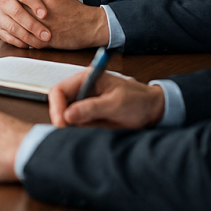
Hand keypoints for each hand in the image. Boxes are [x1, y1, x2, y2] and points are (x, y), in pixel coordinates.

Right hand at [0, 0, 50, 47]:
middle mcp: (4, 1)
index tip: (45, 14)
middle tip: (47, 35)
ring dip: (28, 36)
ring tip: (42, 43)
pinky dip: (20, 42)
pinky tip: (32, 45)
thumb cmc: (35, 2)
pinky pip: (8, 38)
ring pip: (12, 27)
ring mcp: (0, 15)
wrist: (19, 8)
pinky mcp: (0, 29)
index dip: (34, 4)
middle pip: (17, 12)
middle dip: (33, 25)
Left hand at [0, 0, 106, 49]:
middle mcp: (40, 10)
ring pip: (21, 28)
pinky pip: (29, 41)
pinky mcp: (45, 40)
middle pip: (19, 13)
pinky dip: (26, 41)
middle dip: (18, 18)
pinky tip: (27, 41)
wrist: (90, 26)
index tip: (23, 9)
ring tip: (21, 31)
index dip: (22, 6)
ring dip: (19, 30)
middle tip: (18, 21)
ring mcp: (42, 26)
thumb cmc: (77, 11)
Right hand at [48, 70, 164, 129]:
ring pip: (66, 116)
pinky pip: (77, 124)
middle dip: (62, 118)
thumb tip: (68, 114)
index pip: (59, 90)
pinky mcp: (89, 114)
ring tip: (91, 129)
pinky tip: (93, 131)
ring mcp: (85, 102)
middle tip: (70, 131)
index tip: (62, 123)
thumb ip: (92, 108)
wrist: (153, 109)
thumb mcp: (116, 104)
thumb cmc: (138, 100)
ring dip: (72, 126)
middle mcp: (82, 89)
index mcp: (87, 78)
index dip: (57, 107)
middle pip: (59, 104)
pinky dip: (80, 130)